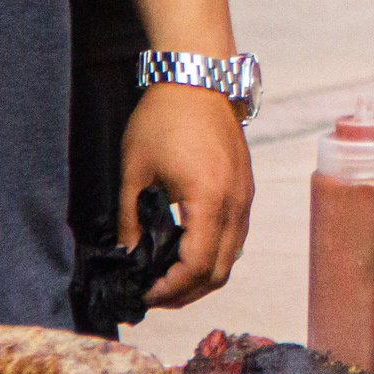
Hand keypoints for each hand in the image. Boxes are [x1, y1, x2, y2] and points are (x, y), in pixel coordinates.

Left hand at [121, 83, 254, 308]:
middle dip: (188, 292)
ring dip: (203, 275)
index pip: (197, 265)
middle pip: (220, 270)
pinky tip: (187, 251)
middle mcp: (235, 202)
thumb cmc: (163, 118)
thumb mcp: (135, 170)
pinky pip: (236, 235)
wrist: (198, 79)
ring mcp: (245, 195)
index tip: (145, 293)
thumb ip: (131, 219)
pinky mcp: (245, 188)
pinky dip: (214, 253)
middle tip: (155, 295)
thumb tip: (128, 255)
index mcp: (208, 199)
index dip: (171, 288)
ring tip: (170, 279)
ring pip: (232, 256)